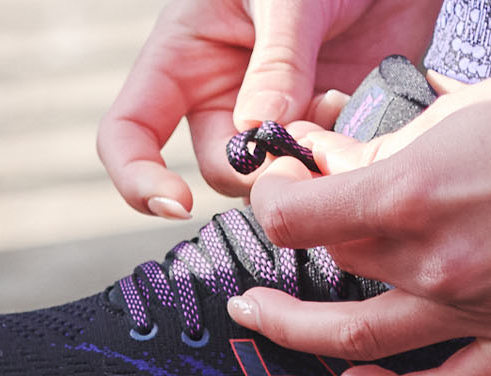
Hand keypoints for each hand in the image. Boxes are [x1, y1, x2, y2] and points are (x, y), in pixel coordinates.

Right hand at [97, 0, 444, 220]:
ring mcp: (277, 114)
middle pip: (219, 167)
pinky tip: (361, 111)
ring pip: (274, 176)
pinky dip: (341, 157)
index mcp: (186, 55)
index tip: (179, 204)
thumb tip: (255, 134)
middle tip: (308, 139)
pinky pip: (324, 166)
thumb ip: (276, 61)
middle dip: (259, 169)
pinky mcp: (326, 125)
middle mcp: (223, 94)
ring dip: (306, 160)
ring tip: (341, 105)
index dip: (138, 177)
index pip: (130, 130)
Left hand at [227, 0, 490, 375]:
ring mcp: (483, 309)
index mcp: (412, 194)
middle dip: (276, 274)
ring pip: (362, 344)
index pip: (292, 220)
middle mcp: (439, 263)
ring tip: (269, 323)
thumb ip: (385, 152)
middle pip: (325, 278)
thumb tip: (331, 164)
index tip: (273, 190)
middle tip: (251, 277)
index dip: (268, 202)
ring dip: (303, 336)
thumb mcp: (455, 111)